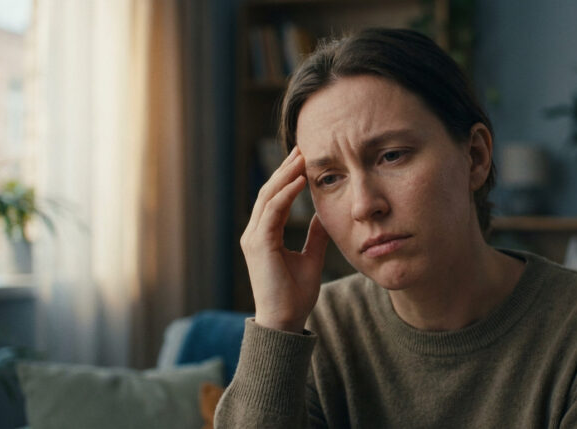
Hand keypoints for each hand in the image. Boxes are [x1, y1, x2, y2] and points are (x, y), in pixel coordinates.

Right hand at [240, 146, 329, 332]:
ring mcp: (254, 238)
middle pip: (269, 192)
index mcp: (264, 236)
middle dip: (286, 169)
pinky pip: (271, 212)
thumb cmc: (296, 295)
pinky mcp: (259, 245)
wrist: (286, 321)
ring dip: (285, 175)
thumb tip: (322, 215)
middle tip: (302, 149)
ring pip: (268, 197)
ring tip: (302, 157)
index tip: (304, 160)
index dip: (288, 178)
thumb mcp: (311, 258)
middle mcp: (255, 234)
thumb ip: (315, 236)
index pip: (274, 199)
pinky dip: (285, 194)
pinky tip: (300, 180)